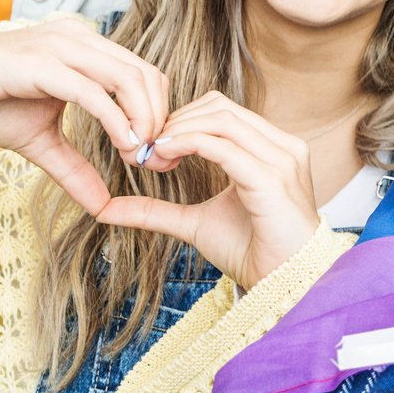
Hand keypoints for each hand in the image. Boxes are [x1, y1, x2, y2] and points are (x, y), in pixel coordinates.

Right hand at [0, 20, 166, 211]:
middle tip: (158, 159)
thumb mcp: (39, 141)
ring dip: (144, 119)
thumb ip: (74, 167)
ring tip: (141, 155)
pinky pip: (91, 90)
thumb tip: (103, 206)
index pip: (144, 75)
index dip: (160, 113)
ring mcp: (61, 47)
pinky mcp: (40, 63)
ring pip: (127, 77)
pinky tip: (124, 145)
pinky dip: (115, 118)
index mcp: (85, 49)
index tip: (159, 154)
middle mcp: (79, 40)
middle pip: (145, 75)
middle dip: (160, 119)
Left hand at [93, 92, 322, 287]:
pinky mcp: (271, 178)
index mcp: (272, 149)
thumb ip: (156, 211)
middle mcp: (282, 146)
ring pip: (219, 118)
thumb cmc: (252, 252)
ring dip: (176, 131)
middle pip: (218, 107)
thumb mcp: (195, 223)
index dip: (180, 120)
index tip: (151, 148)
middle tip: (143, 150)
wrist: (287, 285)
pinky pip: (222, 146)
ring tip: (151, 155)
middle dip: (173, 122)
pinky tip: (164, 158)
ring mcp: (281, 159)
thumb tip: (106, 209)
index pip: (222, 111)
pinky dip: (186, 144)